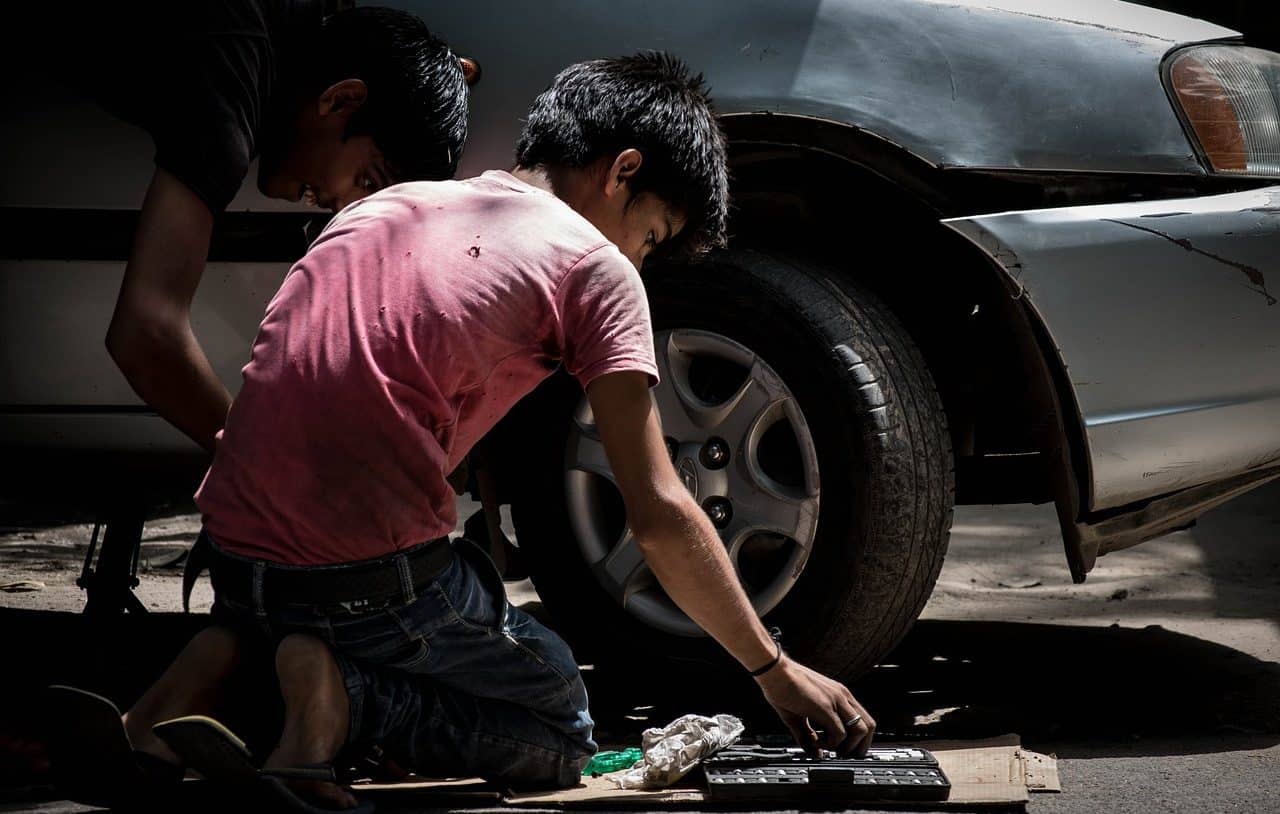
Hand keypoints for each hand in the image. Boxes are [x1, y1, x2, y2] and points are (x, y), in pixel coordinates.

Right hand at [755, 656, 874, 756]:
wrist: (774, 671)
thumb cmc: (783, 687)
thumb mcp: (798, 716)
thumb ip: (808, 736)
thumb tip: (816, 754)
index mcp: (839, 695)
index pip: (863, 719)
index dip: (859, 739)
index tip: (847, 750)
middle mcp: (842, 696)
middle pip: (869, 726)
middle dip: (859, 746)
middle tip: (842, 755)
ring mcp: (836, 700)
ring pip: (860, 731)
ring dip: (847, 746)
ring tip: (828, 747)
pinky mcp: (825, 707)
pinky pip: (840, 733)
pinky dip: (830, 744)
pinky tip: (815, 741)